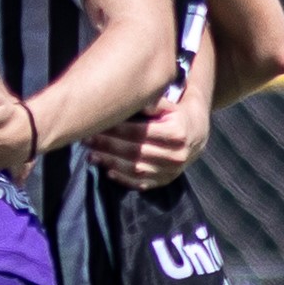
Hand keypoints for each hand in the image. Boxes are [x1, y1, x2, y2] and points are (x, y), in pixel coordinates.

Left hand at [86, 92, 208, 189]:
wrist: (197, 134)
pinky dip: (123, 179)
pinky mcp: (165, 181)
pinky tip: (107, 170)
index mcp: (177, 133)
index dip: (117, 129)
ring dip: (110, 162)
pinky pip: (141, 183)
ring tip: (91, 155)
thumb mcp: (168, 105)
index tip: (97, 125)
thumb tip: (135, 102)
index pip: (140, 132)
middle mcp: (177, 155)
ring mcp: (171, 171)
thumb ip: (152, 102)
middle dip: (108, 146)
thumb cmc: (175, 115)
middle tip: (86, 140)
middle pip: (135, 151)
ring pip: (136, 169)